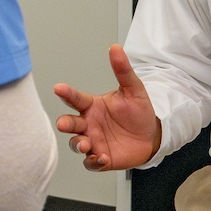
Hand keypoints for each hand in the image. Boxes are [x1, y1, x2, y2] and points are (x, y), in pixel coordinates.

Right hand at [53, 45, 161, 172]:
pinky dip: (93, 161)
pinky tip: (101, 157)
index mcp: (92, 106)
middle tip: (63, 124)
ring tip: (86, 145)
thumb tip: (116, 47)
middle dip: (64, 123)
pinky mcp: (101, 158)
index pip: (75, 98)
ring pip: (76, 143)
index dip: (66, 93)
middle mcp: (88, 124)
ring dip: (78, 144)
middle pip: (70, 123)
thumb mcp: (134, 90)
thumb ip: (122, 70)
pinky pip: (90, 162)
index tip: (58, 88)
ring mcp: (93, 141)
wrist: (152, 135)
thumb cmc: (139, 112)